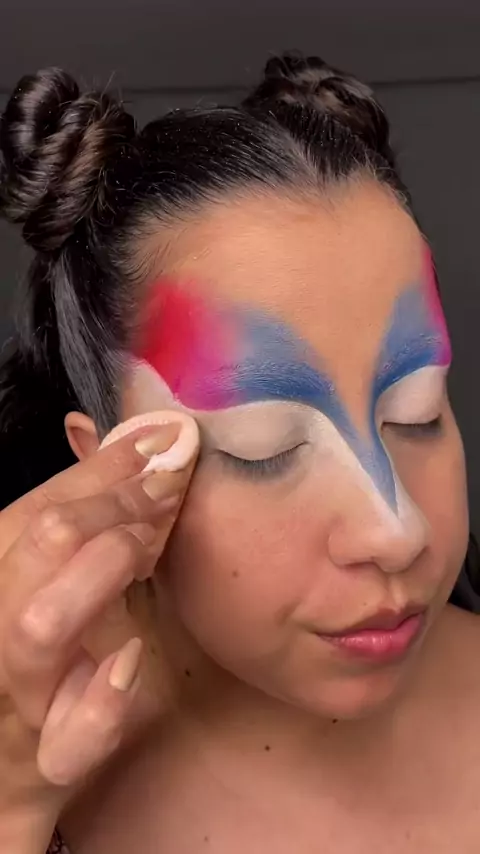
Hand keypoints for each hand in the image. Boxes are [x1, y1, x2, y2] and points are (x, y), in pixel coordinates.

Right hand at [0, 413, 198, 838]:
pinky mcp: (45, 766)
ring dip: (104, 571)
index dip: (104, 468)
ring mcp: (19, 698)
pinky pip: (68, 739)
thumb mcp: (58, 581)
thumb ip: (89, 517)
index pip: (39, 506)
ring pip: (39, 625)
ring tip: (146, 551)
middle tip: (166, 489)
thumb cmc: (41, 660)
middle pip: (38, 543)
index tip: (164, 443)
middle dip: (110, 504)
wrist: (5, 774)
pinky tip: (130, 662)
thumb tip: (141, 441)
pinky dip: (101, 701)